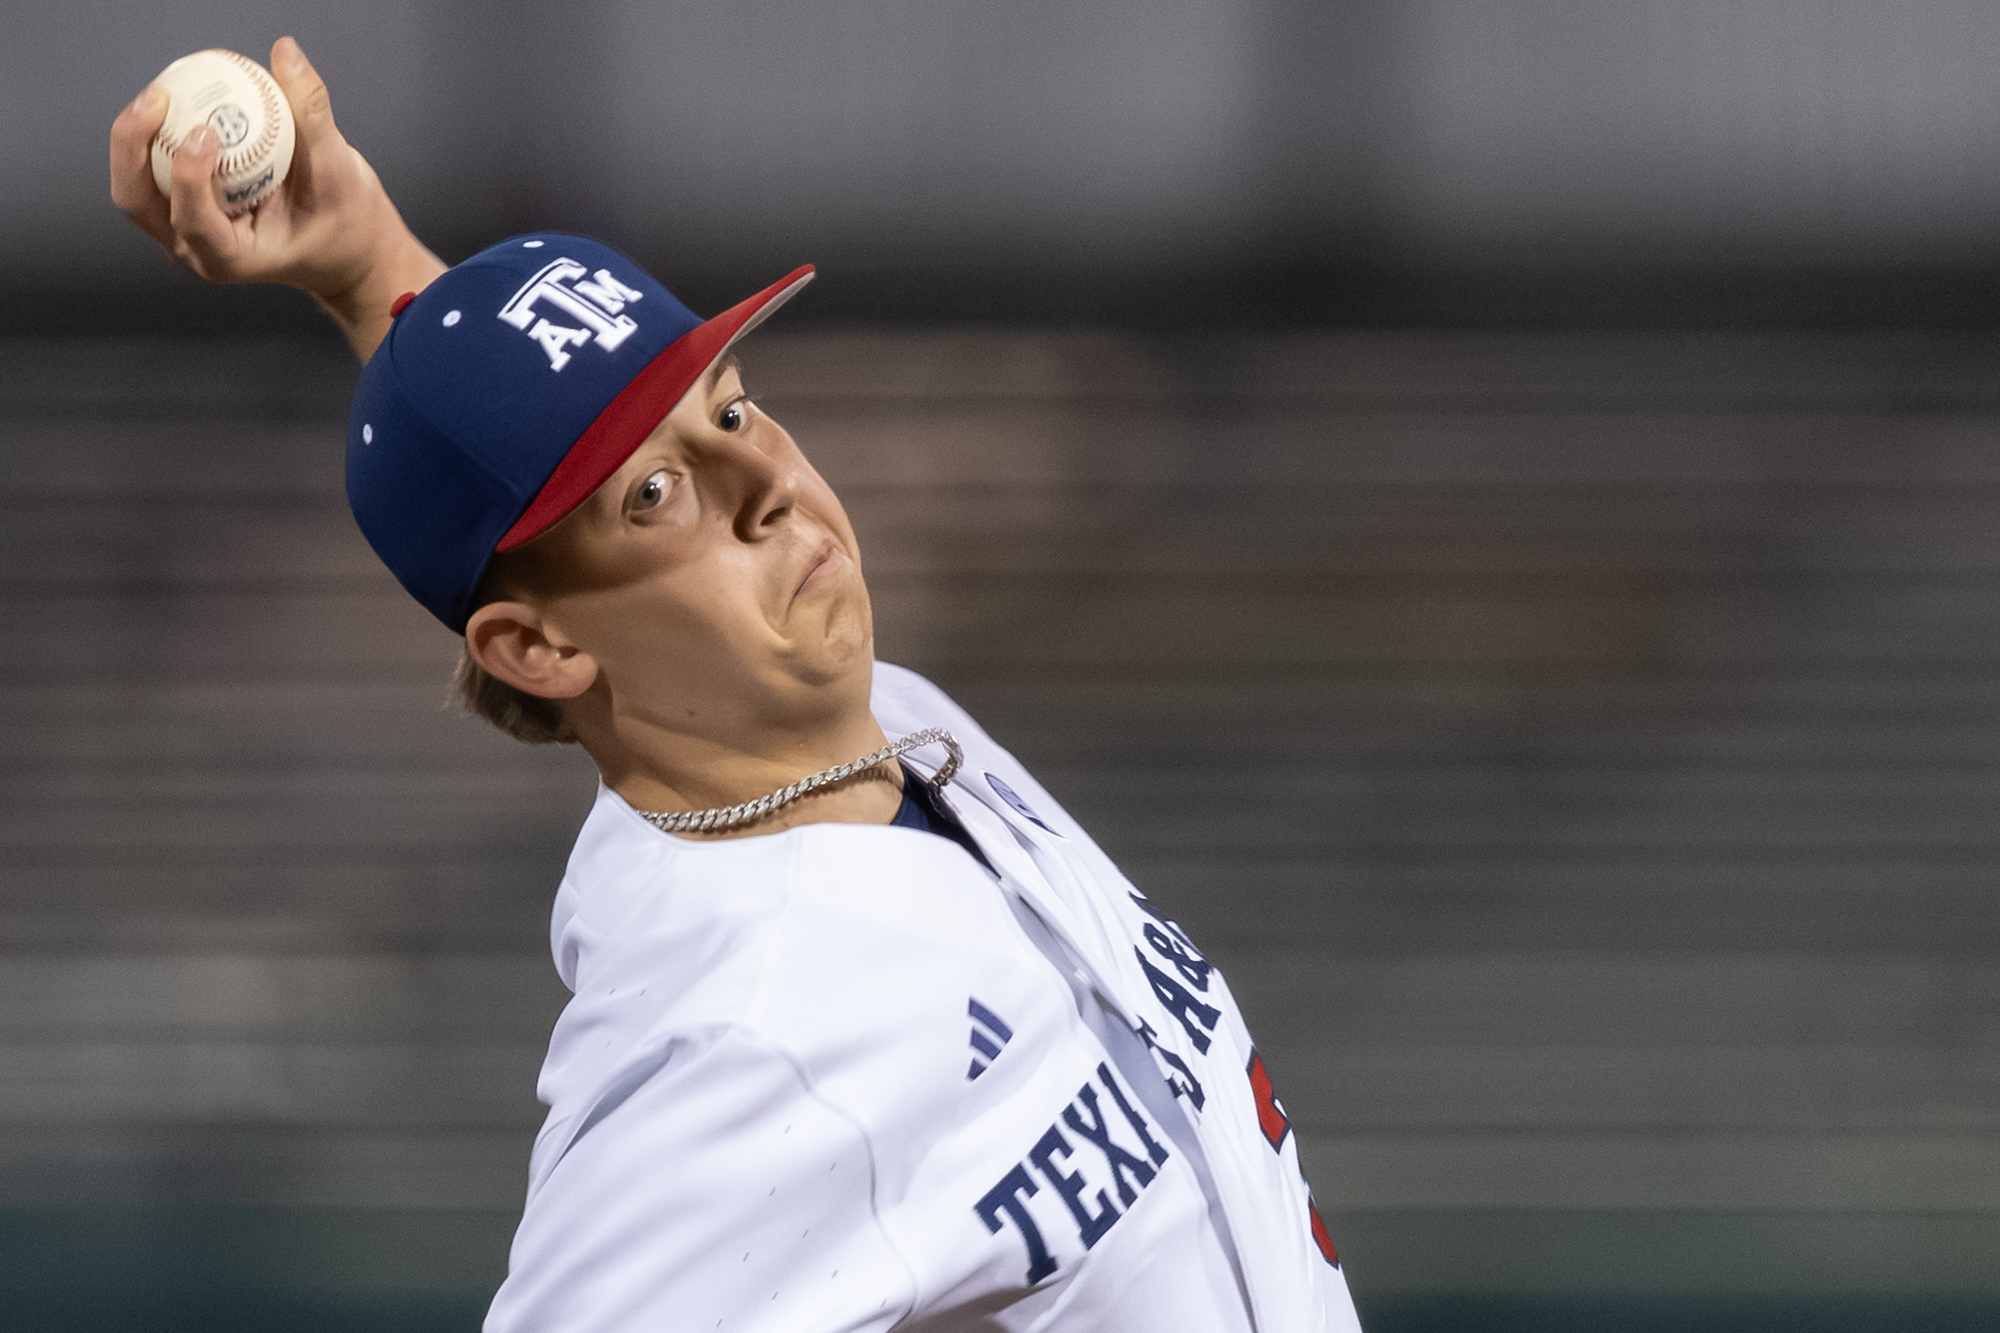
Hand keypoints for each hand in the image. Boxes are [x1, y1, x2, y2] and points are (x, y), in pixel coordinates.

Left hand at [109, 36, 445, 359]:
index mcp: (232, 259)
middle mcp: (197, 249)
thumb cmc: (348, 226)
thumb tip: (286, 53)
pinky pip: (152, 170)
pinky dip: (154, 136)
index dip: (188, 176)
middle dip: (133, 145)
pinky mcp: (184, 208)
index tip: (208, 130)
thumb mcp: (340, 173)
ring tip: (160, 95)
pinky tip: (174, 102)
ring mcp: (184, 230)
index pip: (191, 221)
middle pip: (137, 199)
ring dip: (135, 137)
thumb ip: (311, 113)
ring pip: (134, 185)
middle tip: (158, 99)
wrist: (349, 249)